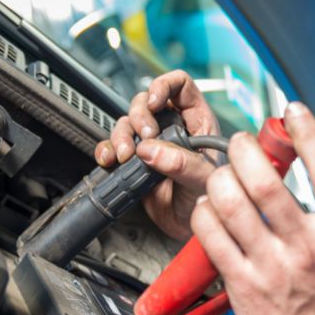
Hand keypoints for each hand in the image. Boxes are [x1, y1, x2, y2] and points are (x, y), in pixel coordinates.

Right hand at [94, 70, 219, 239]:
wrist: (189, 228)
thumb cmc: (207, 202)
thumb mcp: (203, 180)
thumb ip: (182, 163)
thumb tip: (152, 149)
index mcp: (198, 123)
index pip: (181, 86)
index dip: (165, 86)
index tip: (155, 102)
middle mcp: (173, 128)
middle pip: (147, 101)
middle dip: (140, 116)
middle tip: (145, 137)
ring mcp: (153, 144)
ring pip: (128, 123)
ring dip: (121, 135)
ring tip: (127, 155)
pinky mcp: (135, 161)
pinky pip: (114, 146)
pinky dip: (107, 150)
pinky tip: (110, 160)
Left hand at [191, 103, 314, 314]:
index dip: (308, 133)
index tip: (292, 111)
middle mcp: (305, 247)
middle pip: (266, 182)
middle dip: (246, 151)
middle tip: (240, 144)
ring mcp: (271, 266)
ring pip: (232, 205)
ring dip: (221, 179)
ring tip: (222, 174)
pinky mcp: (242, 283)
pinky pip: (212, 236)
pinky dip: (206, 213)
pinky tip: (210, 208)